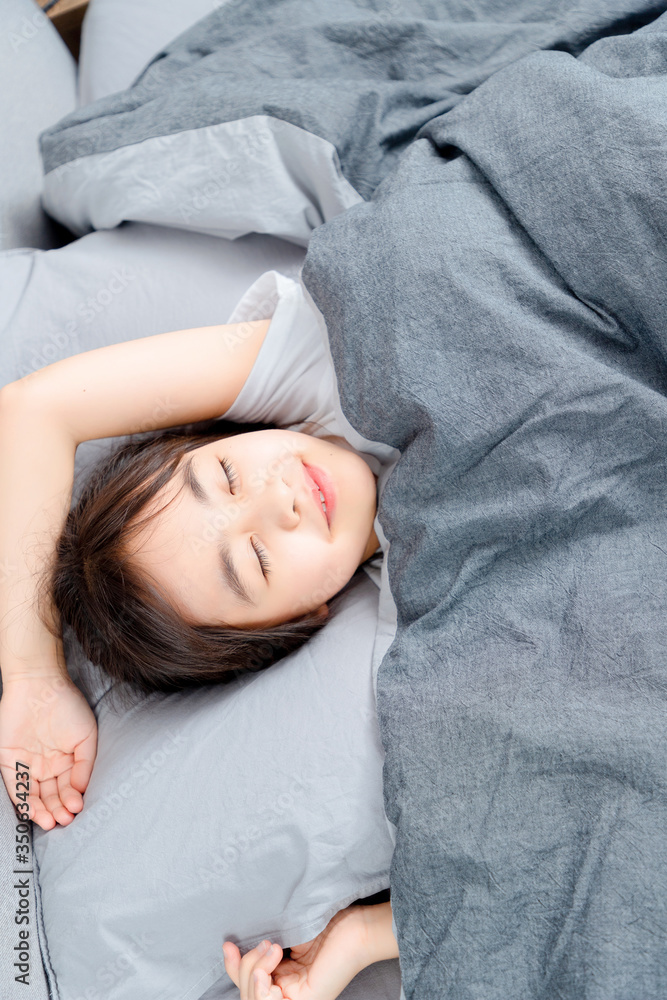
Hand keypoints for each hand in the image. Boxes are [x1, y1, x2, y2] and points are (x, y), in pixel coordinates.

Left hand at [0, 674, 97, 829]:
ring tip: (51, 821)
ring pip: (33, 795)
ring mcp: (27, 764)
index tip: (77, 808)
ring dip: (42, 811)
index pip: (68, 788)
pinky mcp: (8, 760)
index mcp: (65, 761)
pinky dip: (22, 800)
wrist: (41, 685)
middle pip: (51, 795)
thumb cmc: (68, 707)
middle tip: (64, 820)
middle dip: (57, 810)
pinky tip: (31, 813)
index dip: (72, 800)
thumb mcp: (86, 736)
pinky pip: (14, 785)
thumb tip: (81, 789)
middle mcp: (46, 766)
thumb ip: (85, 764)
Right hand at [223, 904, 366, 999]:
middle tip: (267, 943)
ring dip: (255, 970)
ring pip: (253, 999)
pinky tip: (273, 963)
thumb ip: (262, 948)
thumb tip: (231, 946)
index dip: (232, 967)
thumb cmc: (327, 926)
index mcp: (283, 981)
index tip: (227, 944)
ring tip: (274, 948)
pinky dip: (261, 983)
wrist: (357, 928)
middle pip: (245, 993)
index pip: (247, 984)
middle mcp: (287, 995)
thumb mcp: (284, 938)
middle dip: (246, 966)